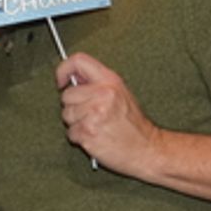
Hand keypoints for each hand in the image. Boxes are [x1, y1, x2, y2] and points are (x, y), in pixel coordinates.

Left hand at [55, 52, 161, 175]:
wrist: (148, 149)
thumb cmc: (133, 124)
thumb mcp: (120, 93)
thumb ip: (97, 83)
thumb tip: (72, 78)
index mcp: (110, 81)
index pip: (78, 61)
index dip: (64, 70)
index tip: (62, 82)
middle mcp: (103, 94)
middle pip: (67, 95)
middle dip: (74, 107)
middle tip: (92, 115)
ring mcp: (95, 113)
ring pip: (67, 115)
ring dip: (77, 123)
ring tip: (96, 126)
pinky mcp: (89, 132)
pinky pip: (71, 133)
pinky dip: (79, 138)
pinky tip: (96, 137)